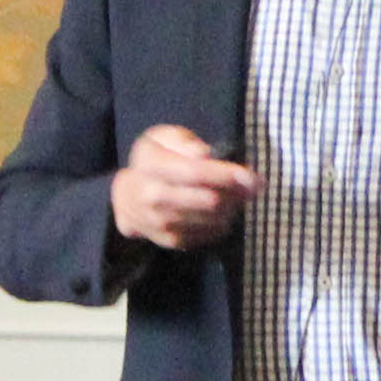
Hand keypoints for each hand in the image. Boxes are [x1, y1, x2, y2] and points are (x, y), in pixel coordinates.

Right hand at [114, 124, 257, 251]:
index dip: (227, 175)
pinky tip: (222, 210)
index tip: (253, 176)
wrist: (128, 199)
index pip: (194, 172)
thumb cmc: (154, 161)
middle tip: (253, 185)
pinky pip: (209, 234)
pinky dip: (223, 222)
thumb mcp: (163, 139)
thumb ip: (183, 142)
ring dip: (232, 207)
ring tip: (237, 195)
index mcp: (150, 165)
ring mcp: (161, 223)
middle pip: (208, 200)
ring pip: (212, 219)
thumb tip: (204, 154)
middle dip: (237, 193)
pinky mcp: (171, 241)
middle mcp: (152, 197)